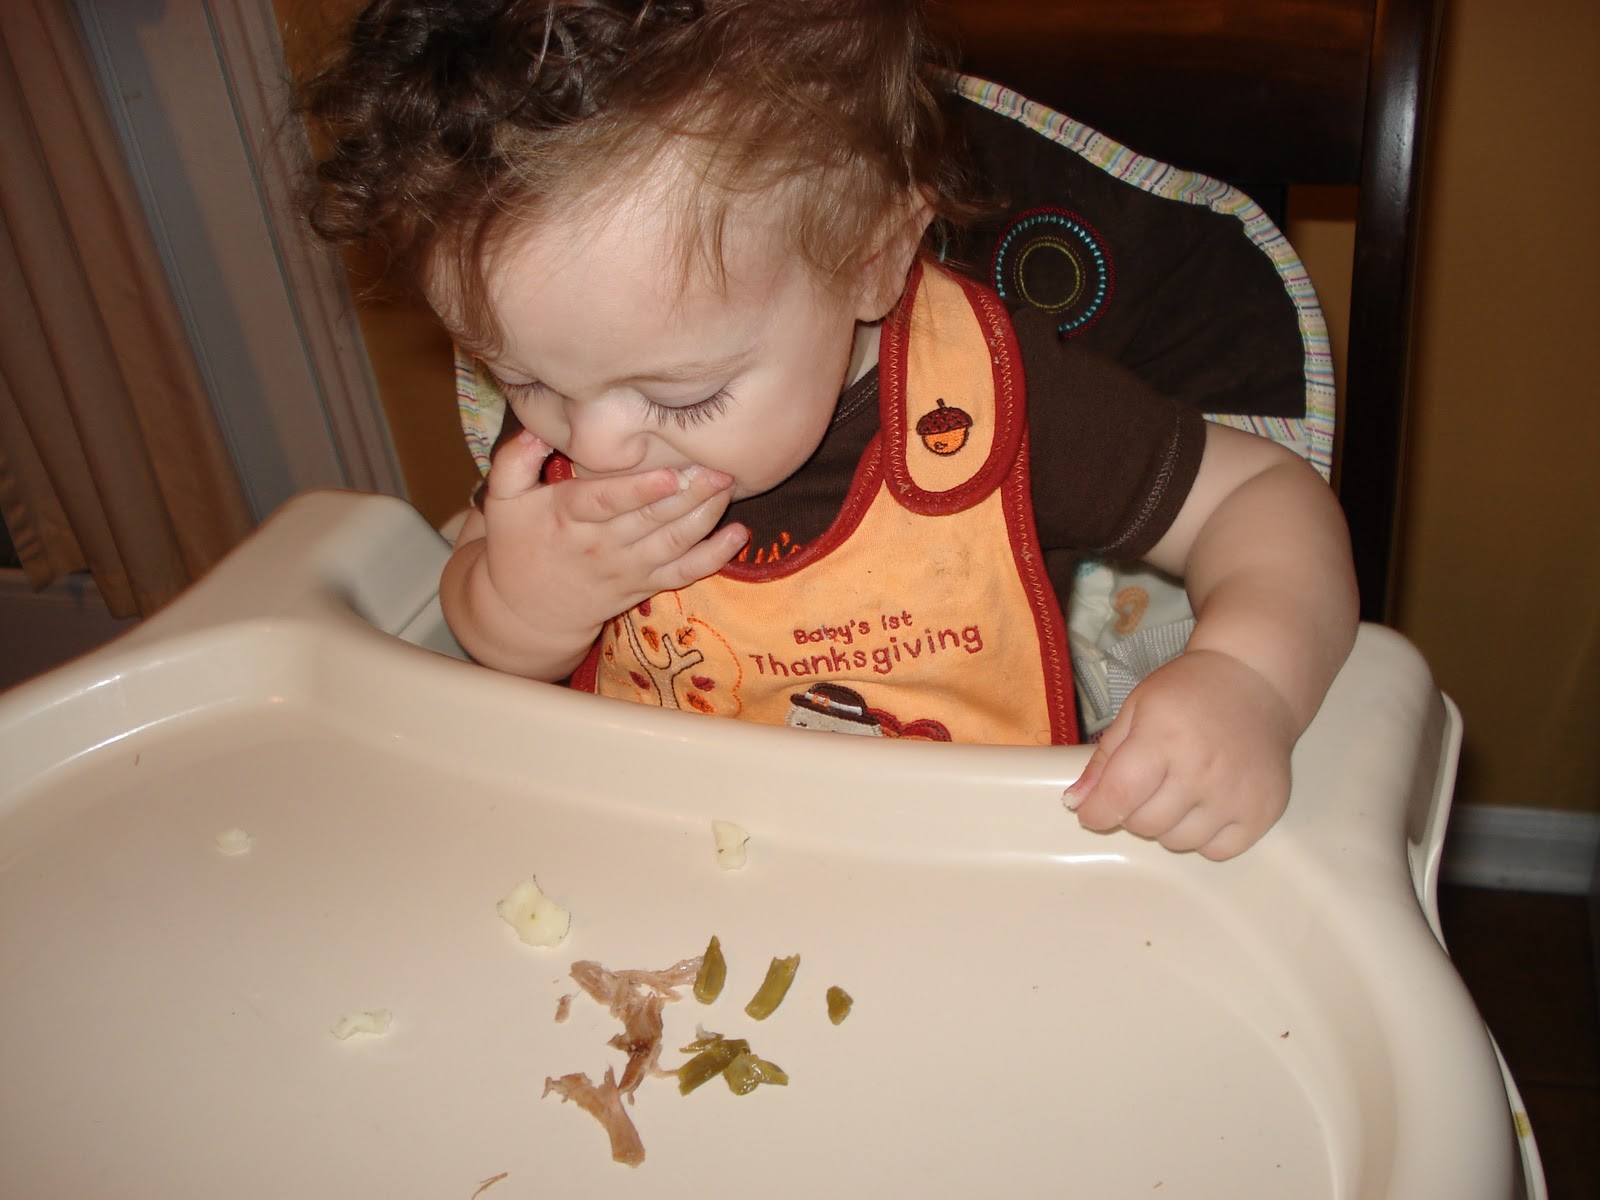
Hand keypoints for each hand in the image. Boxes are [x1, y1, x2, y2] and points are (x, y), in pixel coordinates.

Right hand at [459, 430, 748, 674]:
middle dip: (687, 494)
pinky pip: (683, 574)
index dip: (636, 490)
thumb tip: (535, 429)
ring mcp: (627, 568)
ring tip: (727, 486)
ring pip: (672, 543)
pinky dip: (713, 558)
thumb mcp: (502, 502)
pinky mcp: (645, 585)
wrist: (527, 613)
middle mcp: (601, 545)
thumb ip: (513, 461)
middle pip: (649, 519)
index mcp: (566, 517)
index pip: (603, 502)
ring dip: (705, 516)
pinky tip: (737, 536)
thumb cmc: (517, 546)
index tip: (667, 473)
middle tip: (718, 468)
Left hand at [1064, 648, 1299, 859]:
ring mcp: (1236, 794)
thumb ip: (1104, 759)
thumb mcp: (1136, 709)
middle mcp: (1202, 769)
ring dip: (1167, 825)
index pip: (1118, 796)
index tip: (1092, 812)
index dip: (1096, 812)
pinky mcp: (1263, 811)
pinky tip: (1205, 805)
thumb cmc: (1192, 690)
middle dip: (1132, 811)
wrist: (1255, 681)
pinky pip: (1217, 850)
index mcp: (1164, 737)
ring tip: (1177, 789)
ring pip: (1178, 842)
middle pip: (1145, 824)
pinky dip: (1203, 837)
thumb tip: (1077, 802)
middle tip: (1144, 785)